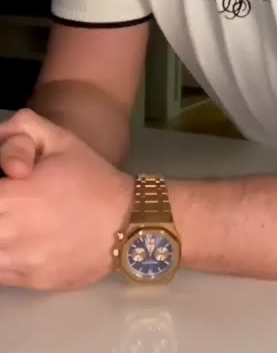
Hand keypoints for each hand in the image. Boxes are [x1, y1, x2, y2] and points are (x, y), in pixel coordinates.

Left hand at [0, 109, 133, 289]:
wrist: (127, 222)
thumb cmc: (91, 177)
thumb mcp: (60, 138)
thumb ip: (19, 132)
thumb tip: (5, 165)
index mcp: (12, 194)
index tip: (8, 184)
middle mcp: (7, 231)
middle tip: (11, 200)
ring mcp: (16, 261)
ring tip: (15, 219)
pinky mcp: (27, 282)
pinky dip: (3, 254)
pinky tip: (21, 240)